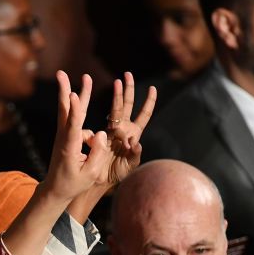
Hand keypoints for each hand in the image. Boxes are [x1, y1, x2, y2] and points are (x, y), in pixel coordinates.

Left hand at [41, 71, 114, 204]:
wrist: (55, 188)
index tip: (73, 94)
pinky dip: (79, 112)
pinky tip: (87, 128)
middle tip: (61, 73)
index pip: (72, 126)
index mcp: (69, 148)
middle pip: (65, 111)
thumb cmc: (73, 183)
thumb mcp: (90, 174)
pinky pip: (75, 120)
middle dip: (65, 90)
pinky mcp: (66, 135)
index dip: (74, 110)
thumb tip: (102, 133)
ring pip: (69, 110)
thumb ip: (98, 153)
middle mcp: (63, 138)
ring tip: (86, 77)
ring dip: (74, 92)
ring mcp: (63, 135)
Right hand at [95, 71, 156, 187]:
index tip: (152, 88)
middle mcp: (123, 129)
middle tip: (127, 74)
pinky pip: (104, 121)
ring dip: (118, 95)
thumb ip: (135, 155)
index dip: (149, 101)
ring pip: (116, 108)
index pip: (144, 114)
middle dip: (129, 89)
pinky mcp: (101, 135)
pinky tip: (108, 105)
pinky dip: (105, 113)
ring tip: (117, 81)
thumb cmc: (117, 174)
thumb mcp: (130, 166)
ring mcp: (111, 130)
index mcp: (134, 134)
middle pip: (128, 105)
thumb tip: (135, 143)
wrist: (100, 180)